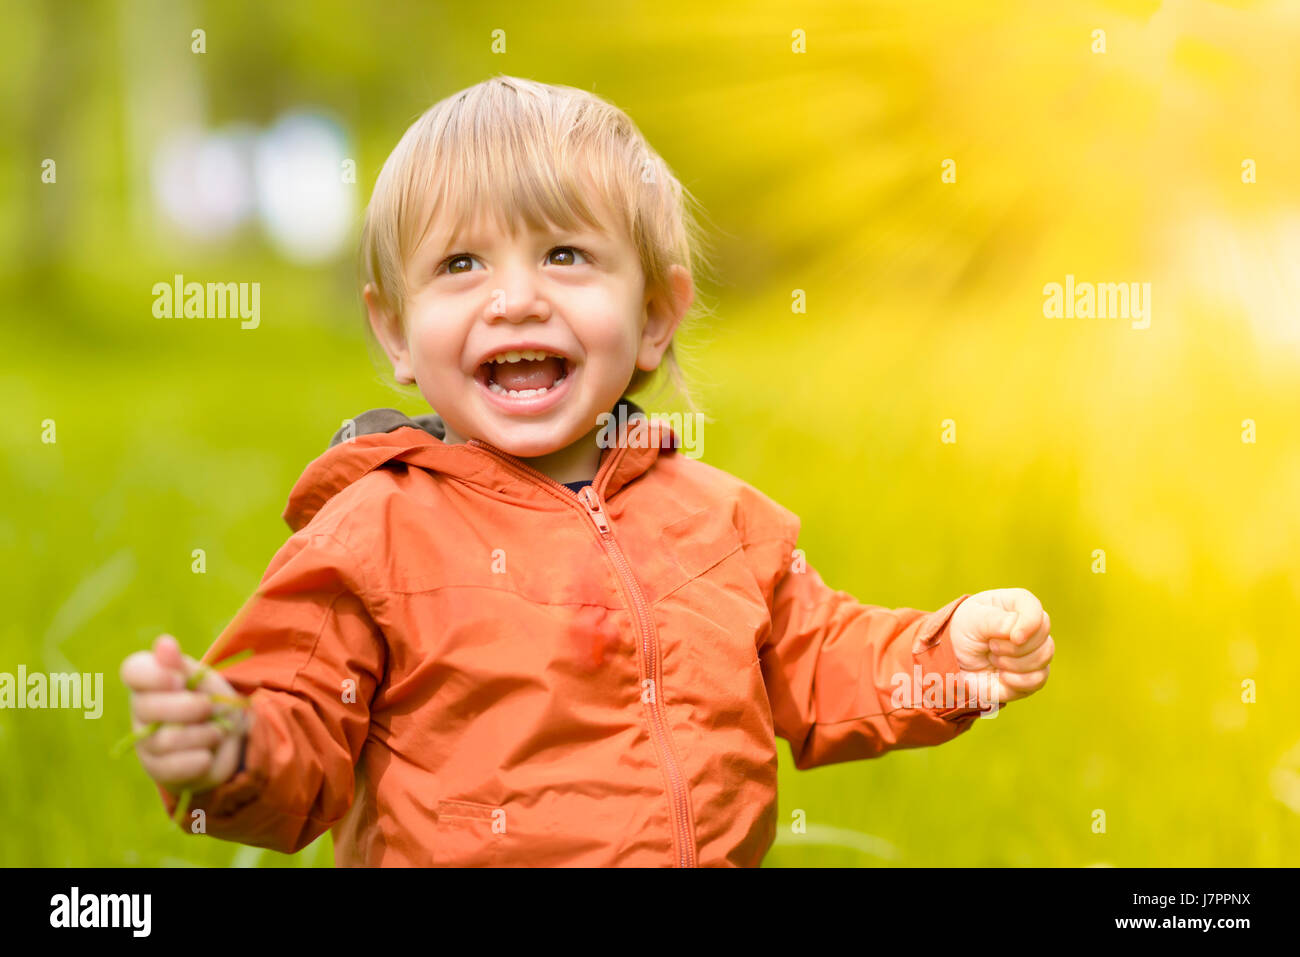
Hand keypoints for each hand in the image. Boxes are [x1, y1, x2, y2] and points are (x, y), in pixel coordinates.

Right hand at [119, 634, 249, 794]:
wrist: (231, 744)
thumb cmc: (214, 704)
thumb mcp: (206, 682)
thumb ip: (182, 666)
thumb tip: (164, 643)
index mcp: (152, 682)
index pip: (133, 670)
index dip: (155, 675)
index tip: (179, 680)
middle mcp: (141, 710)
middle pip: (148, 707)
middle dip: (190, 707)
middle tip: (209, 708)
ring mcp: (145, 741)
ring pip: (165, 739)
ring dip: (203, 735)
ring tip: (215, 733)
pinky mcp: (156, 769)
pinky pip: (171, 767)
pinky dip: (198, 760)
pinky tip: (206, 756)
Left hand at [947, 588, 1053, 703]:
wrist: (956, 660)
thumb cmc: (965, 631)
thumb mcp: (972, 620)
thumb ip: (995, 620)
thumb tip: (1018, 634)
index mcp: (1016, 604)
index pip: (1034, 609)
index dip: (1030, 624)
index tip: (1015, 638)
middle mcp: (1030, 625)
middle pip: (1043, 635)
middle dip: (1015, 648)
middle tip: (991, 647)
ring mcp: (1035, 649)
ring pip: (1044, 657)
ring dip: (1014, 664)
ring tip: (993, 658)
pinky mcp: (1033, 672)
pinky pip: (1038, 679)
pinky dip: (1018, 681)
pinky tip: (1001, 676)